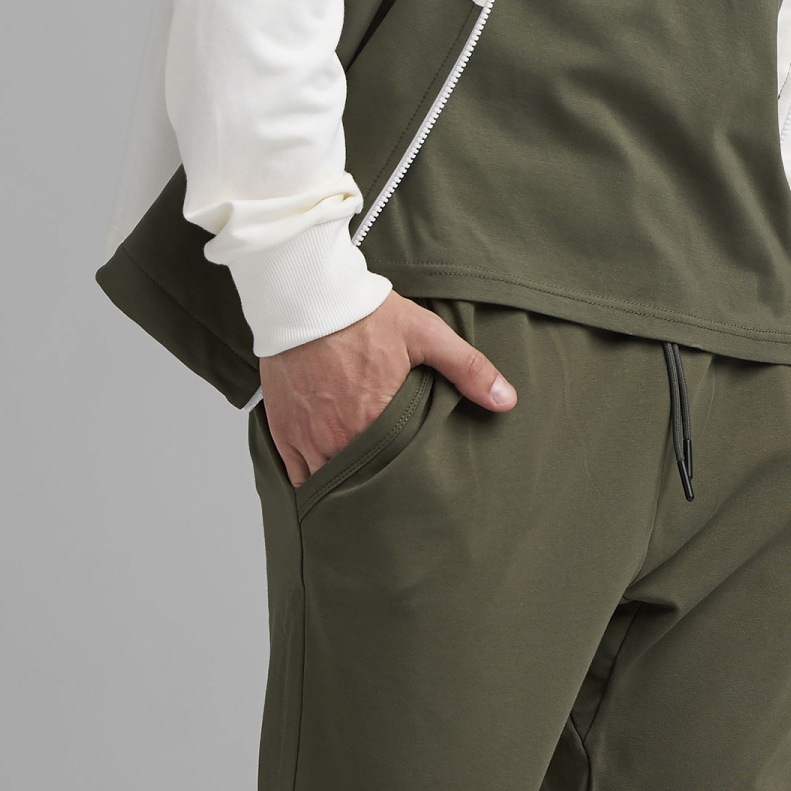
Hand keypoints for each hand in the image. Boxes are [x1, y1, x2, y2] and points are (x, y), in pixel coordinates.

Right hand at [258, 293, 515, 487]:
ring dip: (345, 485)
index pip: (398, 474)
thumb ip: (468, 369)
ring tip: (363, 486)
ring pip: (329, 483)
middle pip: (363, 483)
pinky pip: (297, 474)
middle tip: (393, 494)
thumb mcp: (426, 334)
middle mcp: (340, 438)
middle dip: (377, 488)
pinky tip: (328, 475)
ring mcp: (308, 438)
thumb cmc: (364, 314)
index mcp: (378, 422)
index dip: (408, 482)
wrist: (305, 296)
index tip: (417, 485)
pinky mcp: (284, 430)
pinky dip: (311, 479)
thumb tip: (506, 400)